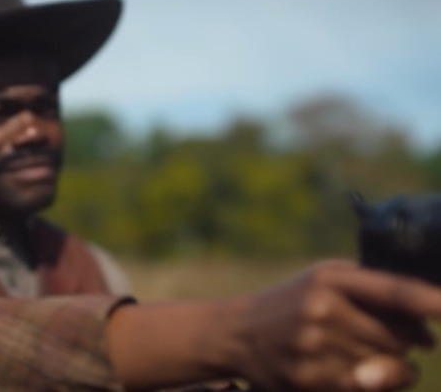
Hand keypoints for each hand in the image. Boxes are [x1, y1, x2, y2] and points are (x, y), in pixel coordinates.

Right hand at [233, 260, 436, 391]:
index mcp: (329, 278)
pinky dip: (371, 384)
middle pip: (398, 338)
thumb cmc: (293, 302)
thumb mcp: (324, 279)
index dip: (432, 301)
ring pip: (386, 367)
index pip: (394, 291)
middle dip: (405, 343)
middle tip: (393, 340)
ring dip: (391, 367)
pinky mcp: (309, 379)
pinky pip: (365, 388)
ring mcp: (315, 346)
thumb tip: (429, 326)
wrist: (237, 332)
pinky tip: (355, 373)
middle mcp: (323, 309)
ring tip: (365, 355)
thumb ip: (372, 290)